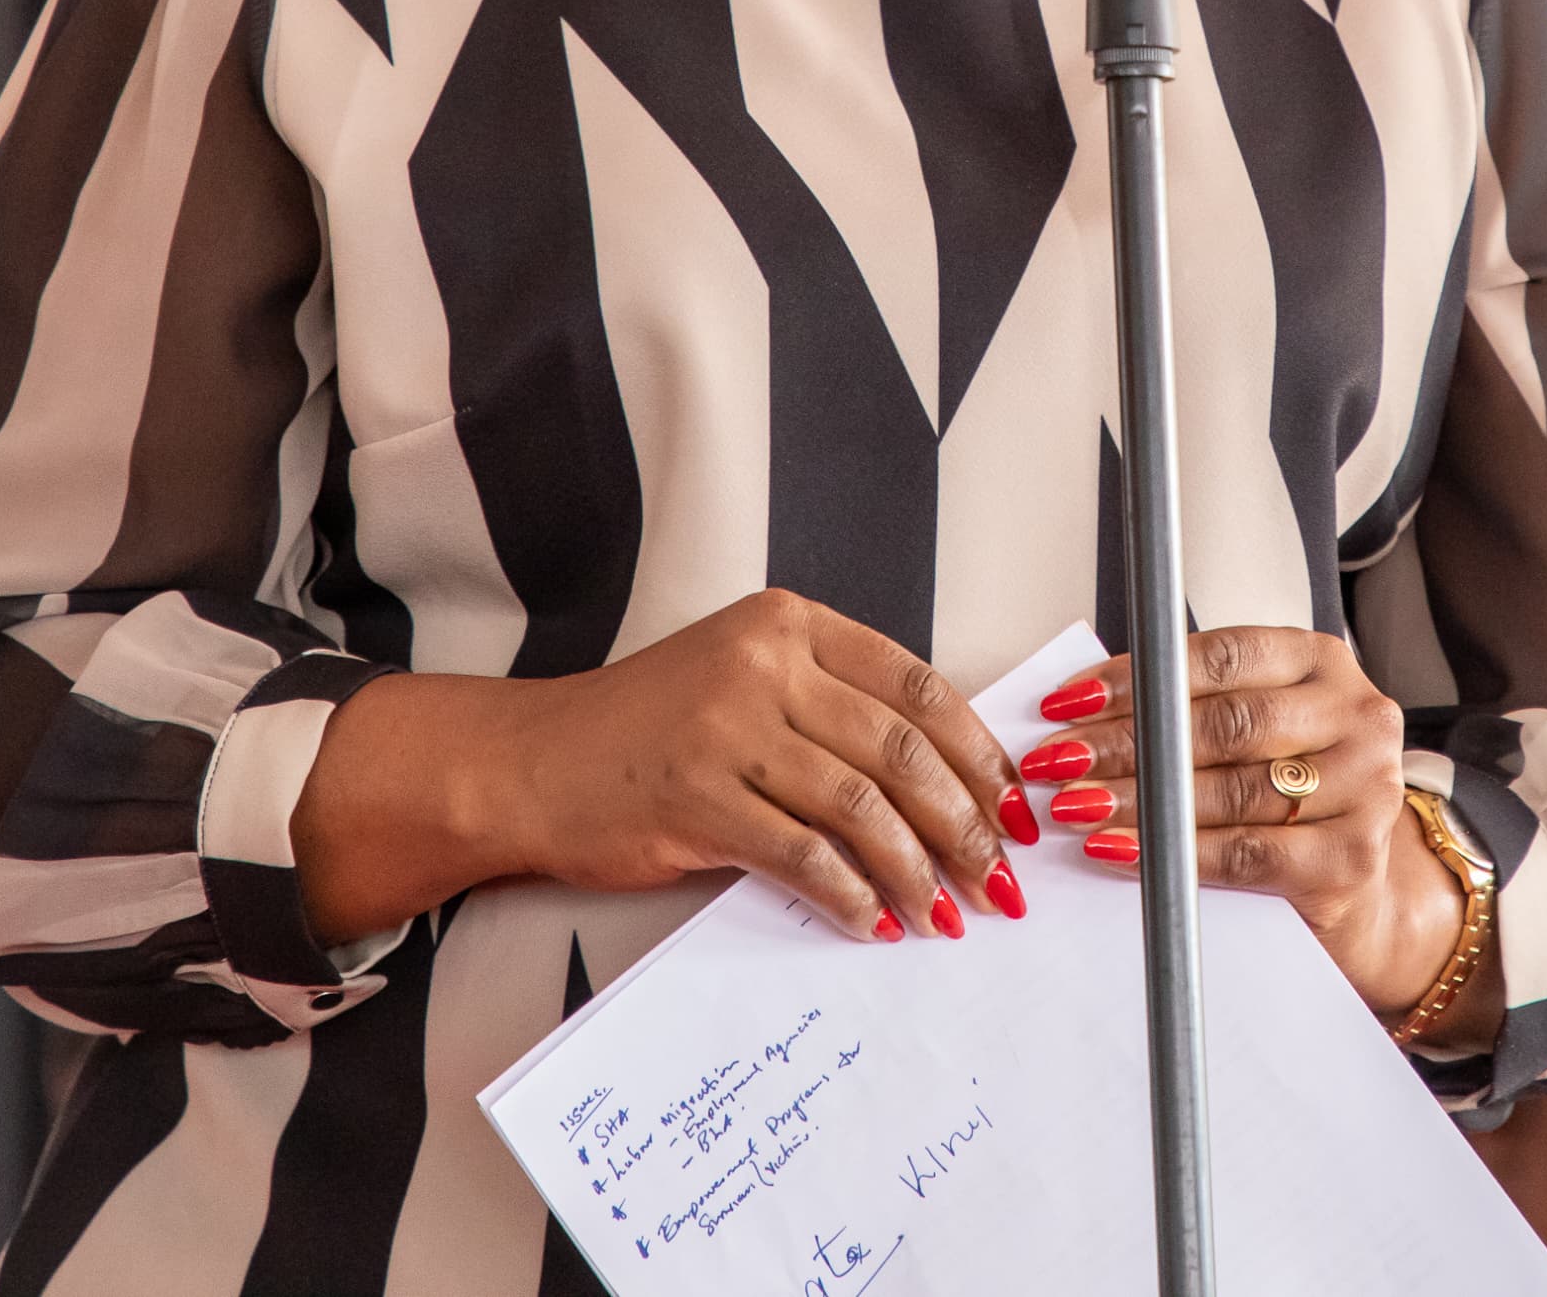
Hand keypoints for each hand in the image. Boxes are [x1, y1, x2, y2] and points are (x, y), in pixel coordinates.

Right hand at [292, 591, 1024, 944]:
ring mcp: (727, 729)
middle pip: (900, 750)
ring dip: (917, 872)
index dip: (978, 753)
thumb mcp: (745, 682)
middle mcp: (762, 665)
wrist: (532, 762)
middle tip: (998, 876)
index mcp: (787, 624)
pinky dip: (849, 896)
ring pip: (862, 807)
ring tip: (947, 914)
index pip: (916, 687)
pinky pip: (803, 855)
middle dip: (965, 823)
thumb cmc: (648, 729)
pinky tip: (872, 923)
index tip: (1015, 806)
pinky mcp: (697, 799)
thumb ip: (833, 710)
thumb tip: (948, 782)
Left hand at [1017, 627, 1467, 1022]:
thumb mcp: (1255, 735)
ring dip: (1142, 800)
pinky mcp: (1352, 857)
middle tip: (1059, 760)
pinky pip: (1248, 853)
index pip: (1223, 656)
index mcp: (1322, 663)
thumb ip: (1190, 711)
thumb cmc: (1292, 799)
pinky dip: (1177, 853)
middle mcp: (1356, 715)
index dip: (1140, 678)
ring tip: (1076, 806)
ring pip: (1233, 789)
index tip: (1071, 701)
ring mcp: (1365, 786)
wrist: (1357, 887)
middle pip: (1226, 723)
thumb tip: (1080, 713)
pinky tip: (1125, 850)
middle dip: (1130, 742)